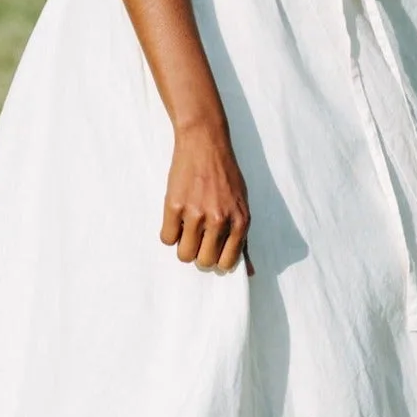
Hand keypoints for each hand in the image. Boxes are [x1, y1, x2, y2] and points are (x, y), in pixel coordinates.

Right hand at [161, 123, 252, 274]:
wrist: (205, 143)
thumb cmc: (226, 175)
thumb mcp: (242, 205)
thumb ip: (244, 240)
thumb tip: (250, 272)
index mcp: (240, 221)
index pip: (226, 263)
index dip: (217, 259)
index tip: (212, 248)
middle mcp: (219, 220)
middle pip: (203, 262)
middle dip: (199, 253)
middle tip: (198, 236)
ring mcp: (196, 213)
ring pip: (184, 254)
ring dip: (183, 245)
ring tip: (186, 227)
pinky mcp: (174, 205)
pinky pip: (166, 238)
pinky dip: (169, 232)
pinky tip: (176, 217)